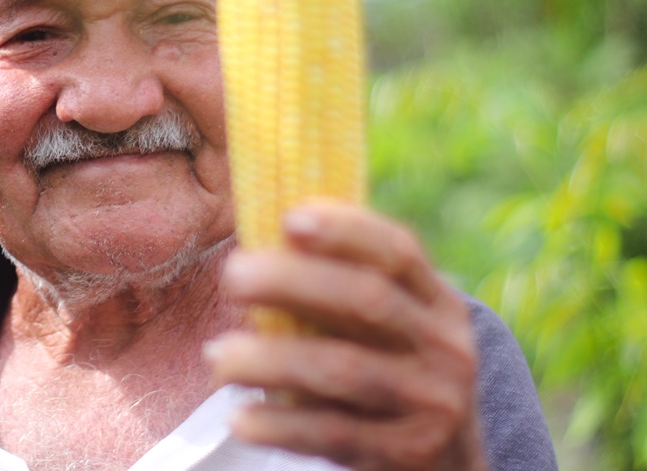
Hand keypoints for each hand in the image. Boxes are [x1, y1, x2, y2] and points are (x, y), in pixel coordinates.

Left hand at [205, 200, 485, 470]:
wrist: (447, 464)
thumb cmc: (387, 370)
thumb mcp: (389, 326)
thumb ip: (339, 285)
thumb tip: (254, 240)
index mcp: (435, 301)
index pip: (398, 251)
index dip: (345, 230)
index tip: (288, 219)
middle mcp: (443, 346)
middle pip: (368, 301)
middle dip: (294, 282)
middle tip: (232, 275)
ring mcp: (430, 402)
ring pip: (343, 370)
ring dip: (272, 359)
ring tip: (218, 356)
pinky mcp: (407, 453)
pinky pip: (334, 433)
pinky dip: (281, 425)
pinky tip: (240, 418)